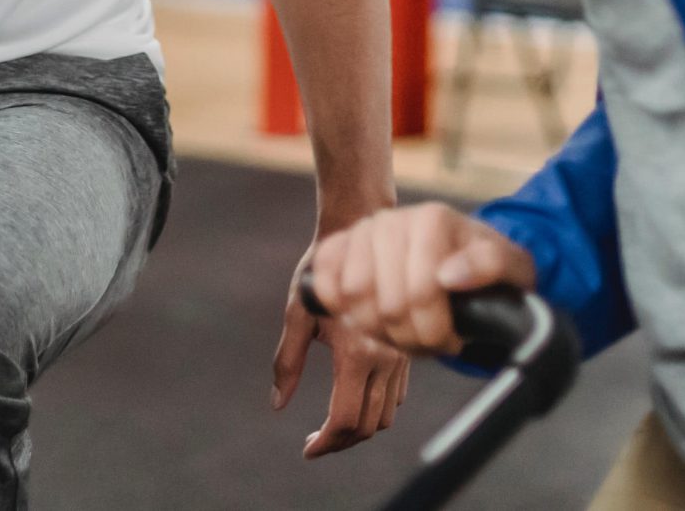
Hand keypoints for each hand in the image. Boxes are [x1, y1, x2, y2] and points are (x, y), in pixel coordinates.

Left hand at [274, 242, 410, 457]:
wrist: (361, 234)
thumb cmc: (322, 273)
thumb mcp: (297, 314)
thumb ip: (286, 362)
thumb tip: (278, 405)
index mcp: (357, 351)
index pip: (346, 419)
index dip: (325, 442)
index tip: (307, 449)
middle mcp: (385, 358)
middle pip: (368, 425)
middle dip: (340, 441)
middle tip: (314, 442)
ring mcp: (400, 355)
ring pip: (386, 414)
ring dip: (360, 428)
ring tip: (332, 426)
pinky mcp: (406, 350)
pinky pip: (396, 396)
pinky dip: (377, 408)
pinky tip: (355, 400)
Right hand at [304, 203, 538, 356]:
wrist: (459, 250)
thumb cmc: (487, 265)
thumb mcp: (511, 264)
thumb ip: (490, 264)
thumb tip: (448, 276)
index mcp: (433, 219)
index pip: (421, 293)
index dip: (435, 332)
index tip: (453, 341)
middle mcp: (393, 220)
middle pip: (387, 304)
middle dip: (410, 338)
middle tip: (429, 343)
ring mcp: (363, 232)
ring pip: (353, 297)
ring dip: (378, 330)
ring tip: (404, 332)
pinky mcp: (340, 246)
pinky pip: (323, 281)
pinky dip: (339, 308)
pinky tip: (369, 318)